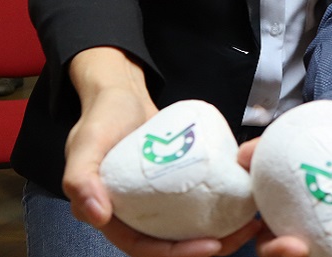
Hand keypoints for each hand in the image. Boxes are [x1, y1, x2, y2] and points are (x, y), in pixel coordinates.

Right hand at [62, 47, 257, 256]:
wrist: (120, 92)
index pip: (145, 249)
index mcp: (112, 216)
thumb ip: (80, 178)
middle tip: (244, 232)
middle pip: (174, 243)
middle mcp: (136, 213)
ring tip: (251, 221)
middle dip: (211, 247)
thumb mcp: (85, 144)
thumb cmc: (101, 117)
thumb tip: (97, 215)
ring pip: (190, 227)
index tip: (211, 245)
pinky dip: (220, 204)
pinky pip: (198, 201)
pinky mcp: (176, 183)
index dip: (178, 254)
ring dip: (222, 230)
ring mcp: (158, 200)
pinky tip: (243, 197)